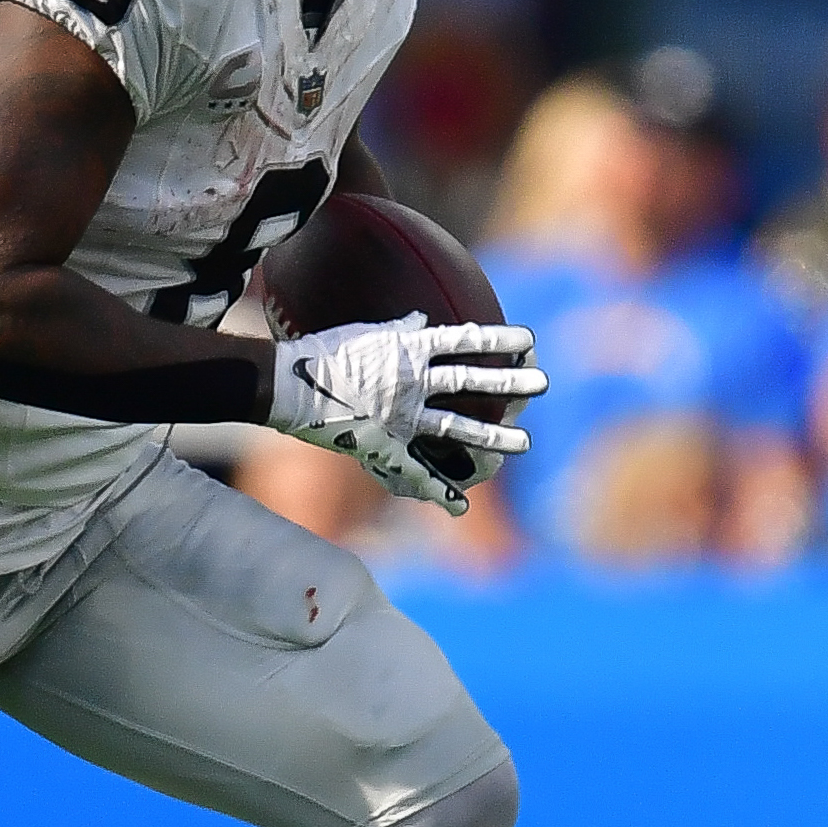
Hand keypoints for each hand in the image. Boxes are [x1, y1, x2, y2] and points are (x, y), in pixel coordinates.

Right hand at [267, 314, 545, 515]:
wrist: (286, 387)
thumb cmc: (317, 352)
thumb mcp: (360, 331)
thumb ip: (397, 329)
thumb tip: (421, 319)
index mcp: (407, 351)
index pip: (463, 340)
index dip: (497, 339)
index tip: (527, 338)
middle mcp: (412, 384)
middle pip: (471, 381)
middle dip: (510, 383)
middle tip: (541, 384)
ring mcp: (400, 418)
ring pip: (456, 428)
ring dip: (493, 437)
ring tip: (523, 444)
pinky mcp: (383, 448)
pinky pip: (416, 472)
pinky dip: (439, 490)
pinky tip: (462, 506)